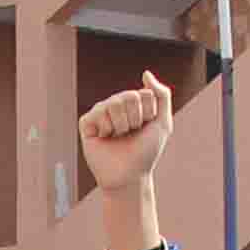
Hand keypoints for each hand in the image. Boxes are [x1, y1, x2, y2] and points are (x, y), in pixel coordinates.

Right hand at [75, 74, 174, 200]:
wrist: (129, 176)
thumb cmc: (145, 152)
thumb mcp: (163, 122)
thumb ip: (161, 95)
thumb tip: (146, 73)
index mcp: (135, 103)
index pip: (144, 93)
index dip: (149, 114)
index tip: (145, 128)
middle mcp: (117, 105)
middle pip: (129, 96)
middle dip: (135, 119)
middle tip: (131, 133)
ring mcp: (101, 112)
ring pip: (114, 103)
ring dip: (122, 125)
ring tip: (118, 136)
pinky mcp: (87, 122)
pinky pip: (98, 113)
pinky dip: (106, 129)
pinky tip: (104, 138)